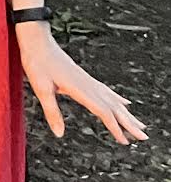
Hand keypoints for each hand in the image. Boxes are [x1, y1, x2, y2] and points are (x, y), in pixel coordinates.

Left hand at [16, 24, 148, 144]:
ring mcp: (88, 80)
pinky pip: (107, 91)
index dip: (114, 127)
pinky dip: (118, 100)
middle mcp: (88, 85)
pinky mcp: (84, 77)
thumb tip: (59, 134)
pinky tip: (125, 103)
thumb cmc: (37, 63)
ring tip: (140, 126)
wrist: (36, 40)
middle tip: (144, 137)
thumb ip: (52, 112)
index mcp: (80, 89)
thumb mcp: (41, 89)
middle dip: (129, 123)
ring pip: (113, 100)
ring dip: (127, 114)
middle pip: (114, 107)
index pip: (103, 112)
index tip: (125, 141)